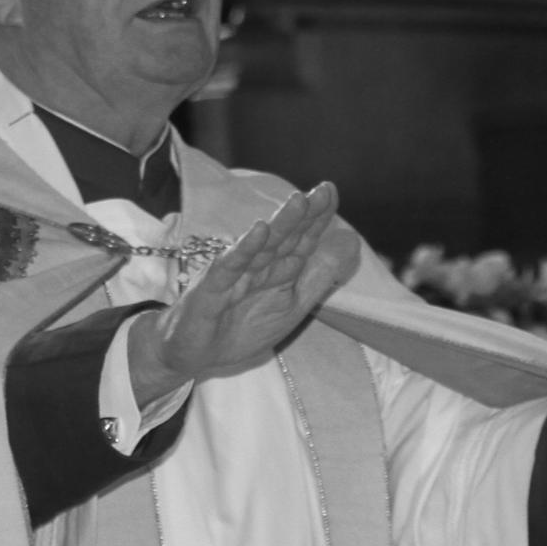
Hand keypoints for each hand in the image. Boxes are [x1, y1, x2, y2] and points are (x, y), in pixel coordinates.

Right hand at [128, 182, 359, 401]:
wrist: (194, 356)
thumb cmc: (240, 327)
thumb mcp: (292, 305)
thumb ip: (319, 276)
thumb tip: (352, 242)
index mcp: (277, 269)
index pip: (300, 239)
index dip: (317, 218)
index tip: (331, 191)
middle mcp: (257, 265)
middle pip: (284, 236)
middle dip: (304, 214)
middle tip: (324, 190)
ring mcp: (234, 274)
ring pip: (260, 246)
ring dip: (279, 224)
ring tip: (299, 202)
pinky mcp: (212, 289)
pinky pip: (230, 266)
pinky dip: (244, 249)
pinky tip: (258, 232)